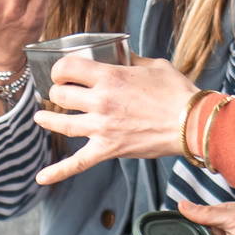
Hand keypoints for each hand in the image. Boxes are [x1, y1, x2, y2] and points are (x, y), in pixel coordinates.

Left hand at [34, 54, 197, 184]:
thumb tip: (121, 56)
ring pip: (62, 123)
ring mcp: (102, 127)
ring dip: (48, 119)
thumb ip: (131, 60)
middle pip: (61, 95)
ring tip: (41, 117)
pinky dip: (57, 172)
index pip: (68, 67)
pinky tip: (41, 178)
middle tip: (62, 93)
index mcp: (110, 76)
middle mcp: (101, 101)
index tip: (63, 71)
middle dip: (58, 92)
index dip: (60, 68)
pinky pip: (78, 163)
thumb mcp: (153, 65)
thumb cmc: (177, 92)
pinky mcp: (108, 149)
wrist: (192, 123)